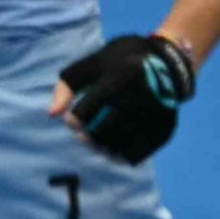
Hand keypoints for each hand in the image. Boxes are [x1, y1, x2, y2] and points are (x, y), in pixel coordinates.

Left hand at [50, 31, 193, 164]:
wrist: (168, 62)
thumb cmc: (121, 62)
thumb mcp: (93, 63)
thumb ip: (67, 85)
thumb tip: (52, 115)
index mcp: (120, 78)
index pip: (86, 112)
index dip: (74, 120)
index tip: (72, 119)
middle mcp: (140, 97)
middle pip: (102, 132)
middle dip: (87, 137)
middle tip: (82, 136)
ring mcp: (155, 116)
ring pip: (120, 146)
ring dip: (102, 149)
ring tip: (96, 143)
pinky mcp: (164, 129)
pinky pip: (138, 154)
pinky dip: (121, 156)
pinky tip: (114, 150)